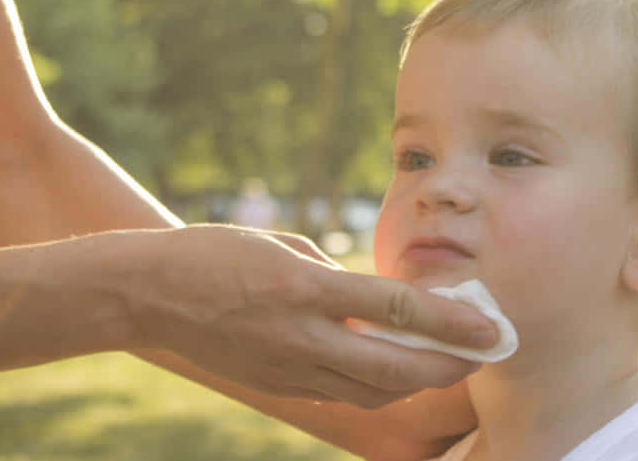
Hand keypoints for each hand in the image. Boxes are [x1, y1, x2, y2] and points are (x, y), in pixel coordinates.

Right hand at [128, 225, 497, 408]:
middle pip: (396, 368)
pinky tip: (387, 368)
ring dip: (414, 381)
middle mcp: (303, 334)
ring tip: (442, 363)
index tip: (489, 325)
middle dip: (447, 366)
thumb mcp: (281, 245)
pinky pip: (339, 392)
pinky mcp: (277, 386)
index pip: (397, 309)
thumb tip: (374, 295)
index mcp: (306, 286)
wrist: (148, 295)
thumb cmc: (213, 253)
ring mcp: (289, 367)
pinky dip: (372, 384)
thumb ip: (333, 273)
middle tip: (480, 355)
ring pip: (372, 392)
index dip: (451, 321)